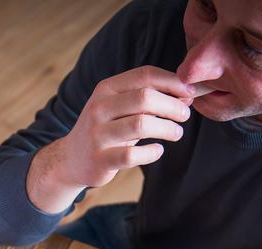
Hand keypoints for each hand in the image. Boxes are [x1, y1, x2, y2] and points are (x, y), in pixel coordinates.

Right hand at [29, 67, 193, 212]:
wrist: (71, 159)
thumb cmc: (105, 130)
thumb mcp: (120, 107)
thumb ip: (149, 99)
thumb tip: (187, 95)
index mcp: (106, 89)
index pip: (144, 75)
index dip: (172, 82)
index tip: (190, 93)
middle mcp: (99, 108)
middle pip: (144, 98)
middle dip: (172, 105)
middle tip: (185, 115)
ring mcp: (97, 134)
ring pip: (141, 124)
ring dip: (167, 128)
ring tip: (176, 133)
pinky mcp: (100, 160)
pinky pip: (132, 156)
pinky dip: (152, 152)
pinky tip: (157, 150)